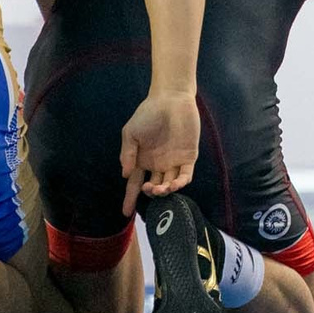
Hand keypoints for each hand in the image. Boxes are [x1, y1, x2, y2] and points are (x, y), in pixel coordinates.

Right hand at [119, 91, 198, 215]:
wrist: (170, 100)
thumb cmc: (148, 114)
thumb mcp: (130, 133)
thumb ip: (127, 154)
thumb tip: (125, 175)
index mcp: (142, 160)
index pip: (134, 184)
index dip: (130, 199)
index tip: (125, 213)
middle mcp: (157, 165)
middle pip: (153, 188)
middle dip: (150, 194)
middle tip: (147, 190)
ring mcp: (173, 162)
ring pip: (169, 185)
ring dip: (164, 191)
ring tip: (160, 188)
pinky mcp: (188, 157)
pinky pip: (185, 176)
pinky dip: (180, 183)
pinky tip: (173, 184)